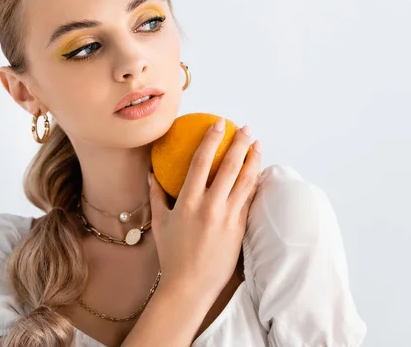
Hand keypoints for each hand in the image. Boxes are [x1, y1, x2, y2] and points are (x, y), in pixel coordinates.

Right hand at [148, 118, 261, 298]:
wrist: (190, 285)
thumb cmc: (172, 254)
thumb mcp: (160, 223)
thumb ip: (156, 195)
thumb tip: (152, 173)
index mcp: (188, 202)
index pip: (201, 163)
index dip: (211, 140)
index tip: (218, 124)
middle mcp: (210, 207)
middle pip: (229, 167)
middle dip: (239, 144)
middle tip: (245, 128)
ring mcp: (227, 218)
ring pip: (246, 182)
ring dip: (253, 160)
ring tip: (257, 145)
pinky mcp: (239, 229)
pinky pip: (249, 200)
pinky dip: (255, 183)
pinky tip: (258, 172)